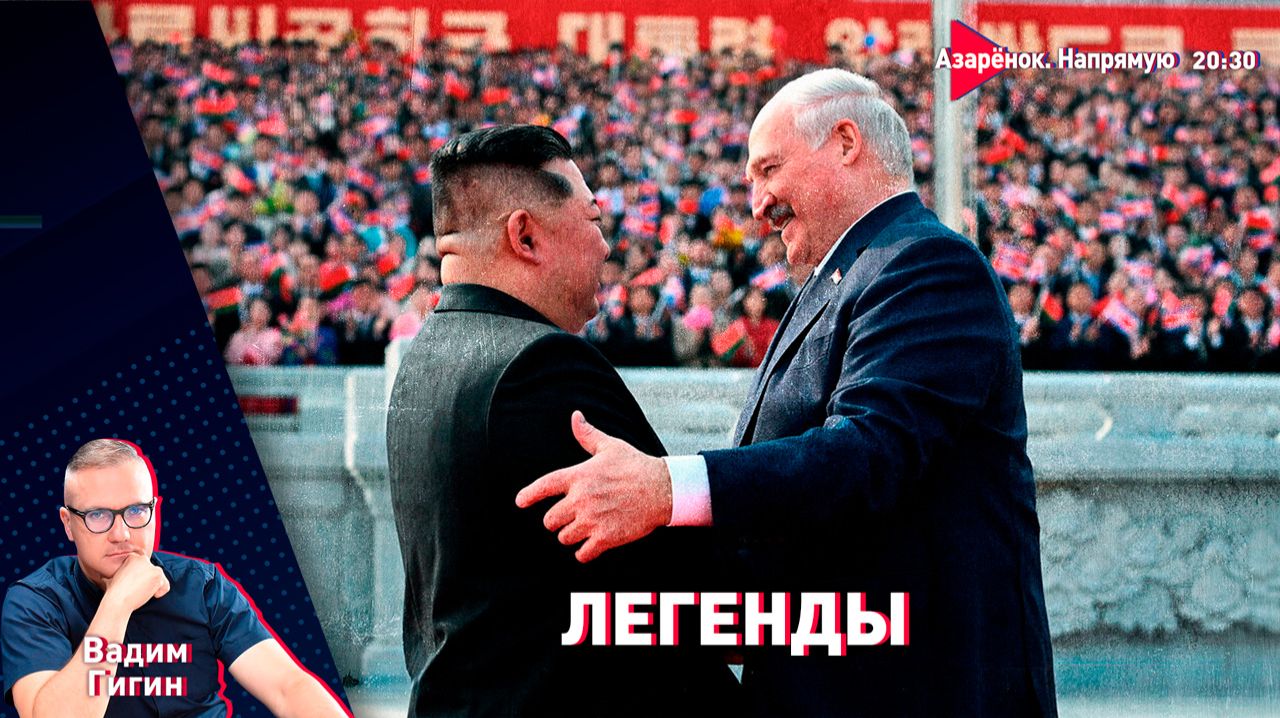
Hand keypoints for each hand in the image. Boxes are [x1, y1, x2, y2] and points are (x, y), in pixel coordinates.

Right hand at [104, 553, 169, 612]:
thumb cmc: (113, 593)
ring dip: (152, 587)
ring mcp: (151, 566)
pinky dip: (160, 591)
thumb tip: (102, 577)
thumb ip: (116, 575)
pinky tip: (150, 594)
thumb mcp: (111, 579)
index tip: (133, 585)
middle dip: (147, 582)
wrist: (117, 600)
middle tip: (136, 590)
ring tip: (140, 591)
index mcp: (132, 558)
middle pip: (152, 573)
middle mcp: (142, 559)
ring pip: (158, 578)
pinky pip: (164, 585)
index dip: (141, 579)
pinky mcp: (157, 573)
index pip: (144, 568)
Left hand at [515, 411, 671, 562]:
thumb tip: (575, 416)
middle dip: (557, 520)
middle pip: (549, 520)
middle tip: (568, 517)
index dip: (529, 495)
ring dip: (570, 535)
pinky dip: (584, 553)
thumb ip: (587, 435)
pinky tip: (591, 546)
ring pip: (564, 538)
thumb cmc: (635, 465)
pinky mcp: (605, 538)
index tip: (520, 502)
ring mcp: (592, 520)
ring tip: (583, 529)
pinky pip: (582, 554)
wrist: (663, 489)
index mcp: (578, 476)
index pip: (544, 486)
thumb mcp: (610, 446)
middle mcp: (581, 499)